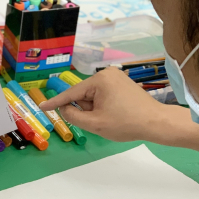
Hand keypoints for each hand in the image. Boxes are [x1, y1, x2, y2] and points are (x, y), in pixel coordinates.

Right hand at [41, 69, 198, 169]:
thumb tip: (65, 108)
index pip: (71, 93)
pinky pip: (104, 96)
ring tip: (110, 120)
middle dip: (85, 110)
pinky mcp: (123, 84)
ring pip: (93, 97)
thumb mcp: (95, 124)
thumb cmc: (126, 123)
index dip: (55, 103)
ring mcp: (116, 78)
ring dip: (95, 110)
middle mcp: (106, 74)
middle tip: (99, 122)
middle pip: (83, 95)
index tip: (41, 107)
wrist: (157, 123)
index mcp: (99, 80)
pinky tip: (114, 117)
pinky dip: (103, 107)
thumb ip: (74, 116)